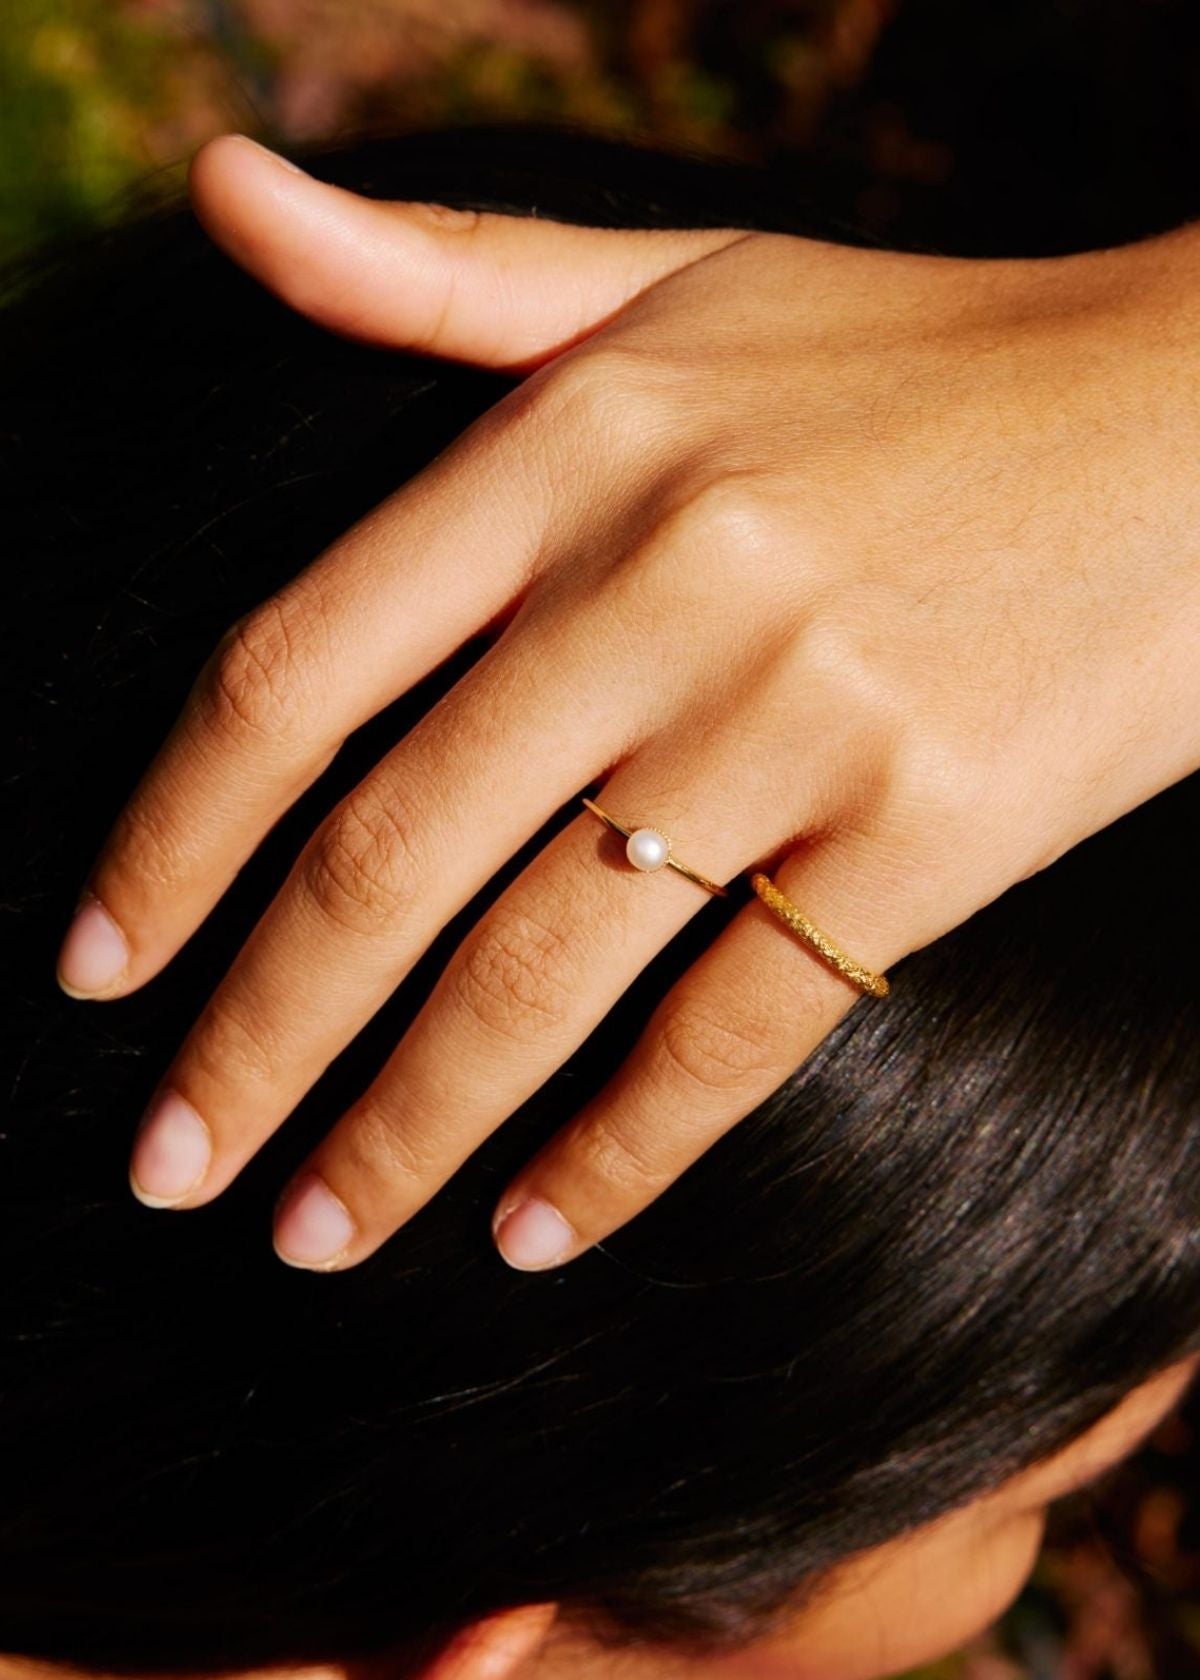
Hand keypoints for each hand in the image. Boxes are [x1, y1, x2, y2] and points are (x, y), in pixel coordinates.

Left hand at [57, 135, 1199, 1270]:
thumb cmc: (920, 362)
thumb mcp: (674, 285)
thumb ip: (439, 275)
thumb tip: (222, 191)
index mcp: (569, 448)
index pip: (293, 674)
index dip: (168, 844)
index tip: (95, 975)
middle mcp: (660, 582)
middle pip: (388, 860)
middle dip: (254, 1043)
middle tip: (171, 1171)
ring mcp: (796, 714)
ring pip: (539, 974)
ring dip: (402, 1133)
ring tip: (314, 1235)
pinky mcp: (924, 832)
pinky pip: (733, 1030)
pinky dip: (622, 1154)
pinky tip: (537, 1236)